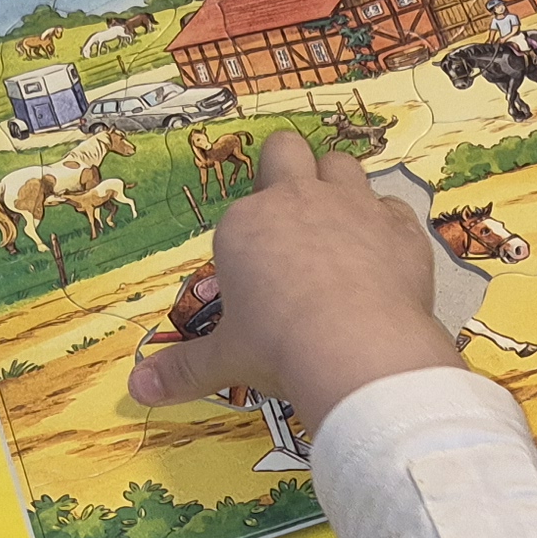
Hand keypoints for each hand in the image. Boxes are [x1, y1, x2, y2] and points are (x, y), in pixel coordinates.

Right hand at [127, 132, 464, 426]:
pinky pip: (393, 207)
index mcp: (246, 224)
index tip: (256, 277)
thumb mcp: (225, 359)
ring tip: (338, 232)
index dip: (248, 240)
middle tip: (291, 217)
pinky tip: (383, 258)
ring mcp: (353, 206)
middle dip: (286, 169)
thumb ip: (183, 369)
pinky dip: (387, 227)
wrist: (357, 349)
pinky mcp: (399, 226)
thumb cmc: (280, 347)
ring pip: (343, 164)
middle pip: (286, 149)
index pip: (241, 213)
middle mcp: (298, 200)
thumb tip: (138, 388)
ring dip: (339, 187)